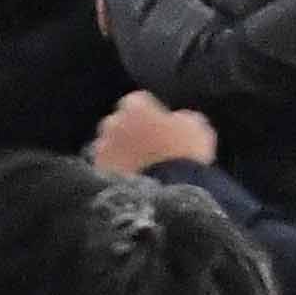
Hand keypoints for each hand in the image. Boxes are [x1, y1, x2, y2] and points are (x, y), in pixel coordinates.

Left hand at [91, 95, 219, 177]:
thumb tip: (179, 120)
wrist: (164, 193)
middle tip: (148, 146)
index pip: (138, 101)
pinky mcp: (98, 173)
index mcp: (136, 107)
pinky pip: (106, 168)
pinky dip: (115, 171)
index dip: (150, 112)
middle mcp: (113, 123)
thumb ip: (182, 118)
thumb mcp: (196, 128)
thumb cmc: (183, 154)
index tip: (160, 124)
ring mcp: (102, 149)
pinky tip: (130, 181)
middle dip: (130, 130)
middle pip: (118, 122)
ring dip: (120, 152)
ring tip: (138, 167)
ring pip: (109, 146)